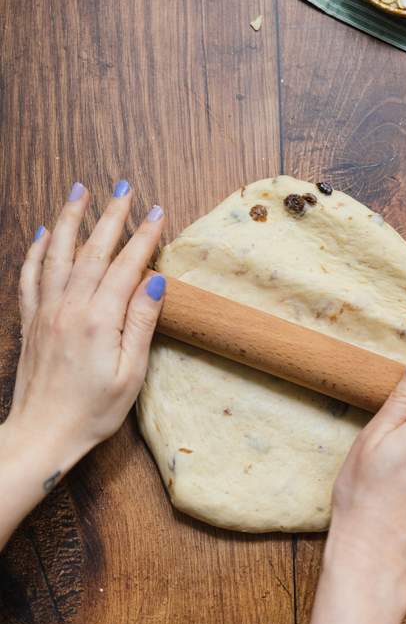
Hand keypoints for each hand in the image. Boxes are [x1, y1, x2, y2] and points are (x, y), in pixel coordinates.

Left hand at [0, 180, 165, 546]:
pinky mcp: (31, 321)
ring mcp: (45, 312)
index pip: (125, 267)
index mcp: (98, 322)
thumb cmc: (93, 412)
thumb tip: (154, 282)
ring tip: (80, 192)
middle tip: (124, 188)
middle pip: (91, 251)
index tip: (158, 213)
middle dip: (110, 216)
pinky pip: (31, 275)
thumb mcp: (130, 374)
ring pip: (56, 254)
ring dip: (69, 220)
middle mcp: (68, 309)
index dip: (143, 238)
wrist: (41, 435)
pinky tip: (42, 233)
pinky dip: (37, 250)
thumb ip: (140, 323)